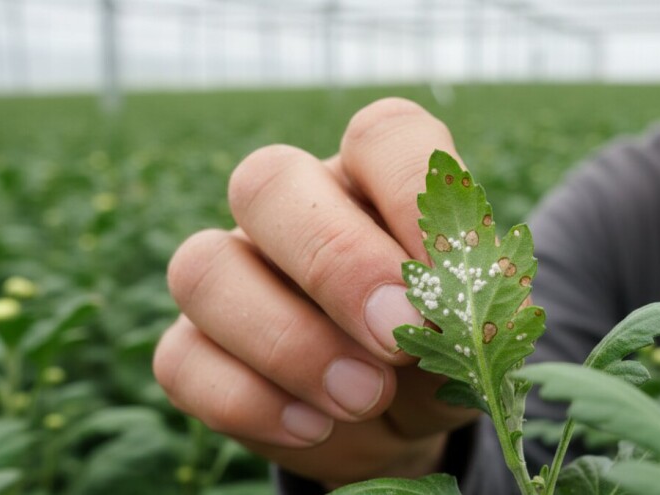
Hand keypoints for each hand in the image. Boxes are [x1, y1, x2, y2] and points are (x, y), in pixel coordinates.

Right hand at [154, 98, 479, 486]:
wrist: (398, 416)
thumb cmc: (441, 349)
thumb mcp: (477, 327)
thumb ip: (472, 306)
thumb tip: (444, 309)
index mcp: (373, 180)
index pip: (383, 136)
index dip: (413, 190)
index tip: (448, 272)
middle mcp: (295, 211)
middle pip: (265, 182)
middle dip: (336, 264)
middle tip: (396, 338)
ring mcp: (235, 273)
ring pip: (203, 268)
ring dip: (287, 343)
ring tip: (363, 397)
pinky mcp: (197, 346)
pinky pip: (182, 359)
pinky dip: (250, 401)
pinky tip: (314, 426)